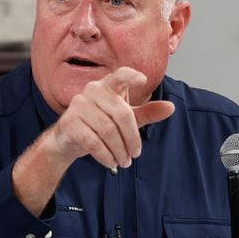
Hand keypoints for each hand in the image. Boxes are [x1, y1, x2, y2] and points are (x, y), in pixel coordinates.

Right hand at [49, 66, 173, 169]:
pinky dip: (105, 155)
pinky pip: (93, 142)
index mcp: (108, 85)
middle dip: (131, 139)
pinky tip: (111, 162)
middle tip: (135, 155)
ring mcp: (79, 105)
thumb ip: (147, 112)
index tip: (142, 80)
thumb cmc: (100, 124)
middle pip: (121, 114)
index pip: (120, 75)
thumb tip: (171, 107)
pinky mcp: (70, 122)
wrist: (67, 139)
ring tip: (124, 161)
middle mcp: (92, 90)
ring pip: (108, 131)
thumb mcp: (126, 118)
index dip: (131, 76)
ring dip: (119, 150)